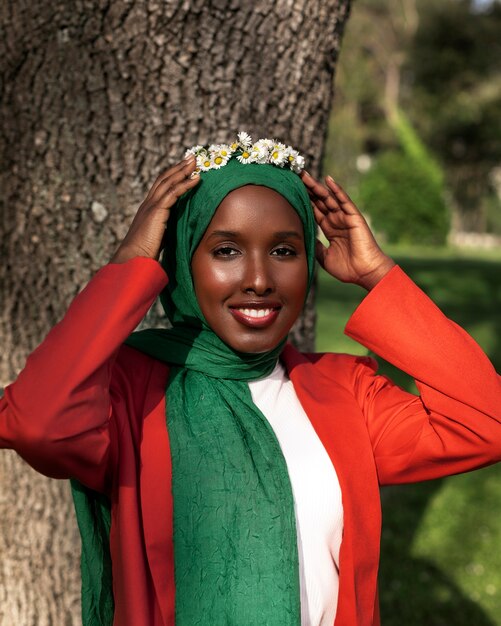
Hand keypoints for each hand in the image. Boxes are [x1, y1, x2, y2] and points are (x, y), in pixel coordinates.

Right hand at [111, 156, 199, 263]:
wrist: (133, 259)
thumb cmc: (144, 254)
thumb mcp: (158, 238)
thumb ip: (167, 231)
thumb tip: (178, 233)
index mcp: (148, 210)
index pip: (160, 186)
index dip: (172, 175)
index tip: (184, 168)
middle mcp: (148, 204)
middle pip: (163, 179)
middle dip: (178, 167)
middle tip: (191, 158)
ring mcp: (151, 206)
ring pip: (168, 182)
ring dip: (182, 170)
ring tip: (194, 162)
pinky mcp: (156, 211)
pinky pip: (173, 193)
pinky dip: (185, 184)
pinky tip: (195, 179)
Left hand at [301, 172, 394, 289]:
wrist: (365, 273)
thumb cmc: (348, 269)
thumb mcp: (324, 257)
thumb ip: (315, 246)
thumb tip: (303, 239)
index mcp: (329, 229)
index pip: (314, 211)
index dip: (304, 201)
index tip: (292, 191)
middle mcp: (336, 221)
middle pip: (319, 201)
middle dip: (307, 190)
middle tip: (295, 177)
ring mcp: (345, 218)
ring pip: (329, 198)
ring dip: (317, 187)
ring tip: (305, 175)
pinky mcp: (354, 217)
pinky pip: (344, 201)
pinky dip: (337, 190)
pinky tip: (328, 180)